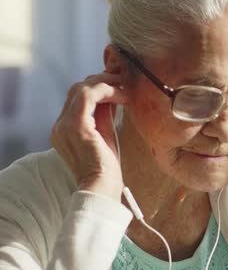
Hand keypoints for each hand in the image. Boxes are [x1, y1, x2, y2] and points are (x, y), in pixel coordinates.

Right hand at [50, 72, 127, 200]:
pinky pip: (90, 95)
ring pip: (82, 88)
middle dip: (101, 81)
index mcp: (64, 128)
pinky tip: (123, 96)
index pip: (77, 97)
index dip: (98, 88)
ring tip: (125, 87)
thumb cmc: (107, 167)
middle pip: (77, 89)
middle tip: (123, 82)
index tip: (118, 87)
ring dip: (106, 83)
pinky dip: (108, 91)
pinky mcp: (77, 126)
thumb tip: (113, 95)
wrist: (102, 188)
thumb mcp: (105, 135)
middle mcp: (60, 125)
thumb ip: (104, 115)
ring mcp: (65, 125)